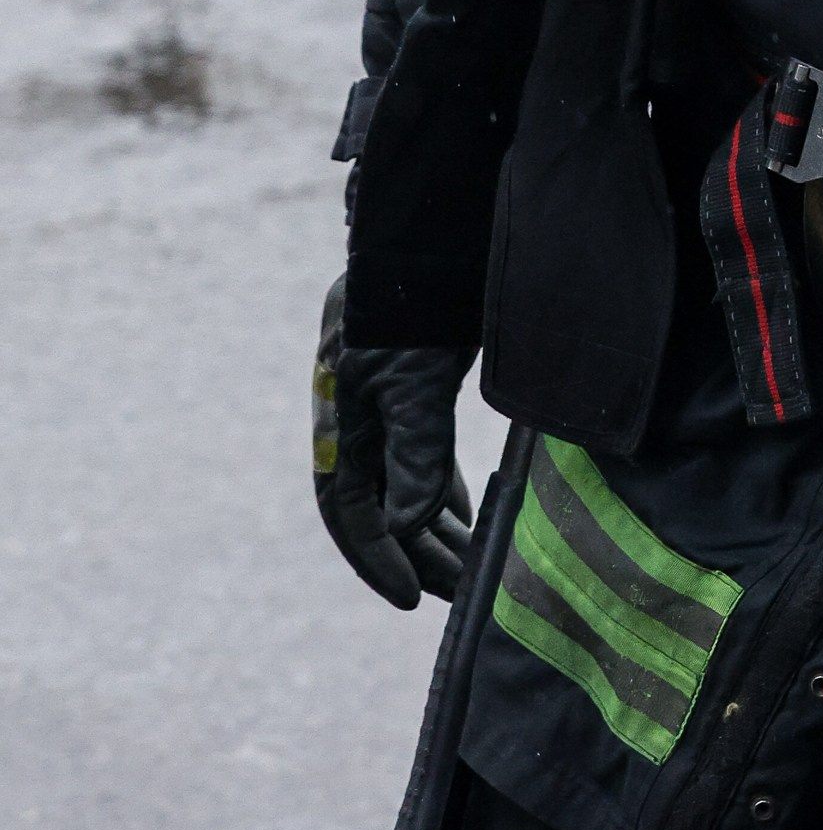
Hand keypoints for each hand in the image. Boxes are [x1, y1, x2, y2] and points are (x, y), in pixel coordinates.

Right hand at [313, 274, 473, 608]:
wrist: (435, 230)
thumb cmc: (418, 303)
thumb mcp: (416, 380)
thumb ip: (415, 451)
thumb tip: (409, 524)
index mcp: (341, 418)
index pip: (348, 509)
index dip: (376, 557)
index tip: (414, 600)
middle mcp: (358, 414)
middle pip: (381, 502)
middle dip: (420, 551)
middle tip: (464, 592)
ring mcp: (386, 397)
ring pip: (405, 480)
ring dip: (436, 525)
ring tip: (474, 565)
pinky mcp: (415, 381)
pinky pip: (421, 451)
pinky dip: (442, 486)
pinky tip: (465, 514)